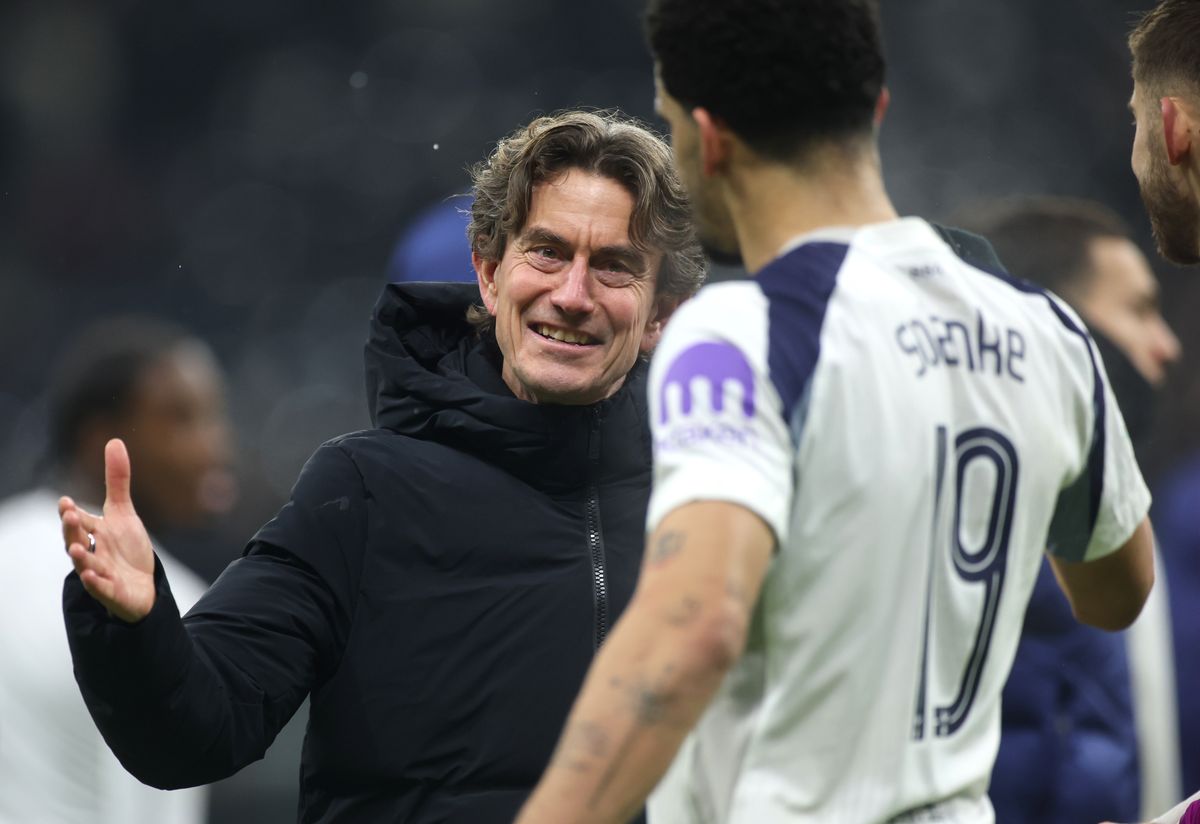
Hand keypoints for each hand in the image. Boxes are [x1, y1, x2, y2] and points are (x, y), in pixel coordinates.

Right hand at [59, 438, 156, 621]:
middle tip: (69, 515)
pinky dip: (96, 584)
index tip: (65, 501)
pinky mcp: (112, 593)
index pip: (78, 522)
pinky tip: (92, 577)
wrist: (142, 585)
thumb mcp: (123, 513)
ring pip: (86, 566)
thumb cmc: (127, 548)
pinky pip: (101, 589)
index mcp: (93, 534)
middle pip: (76, 541)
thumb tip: (114, 441)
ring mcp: (100, 574)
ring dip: (80, 558)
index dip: (71, 513)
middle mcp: (92, 553)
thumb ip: (116, 481)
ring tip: (75, 549)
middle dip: (71, 529)